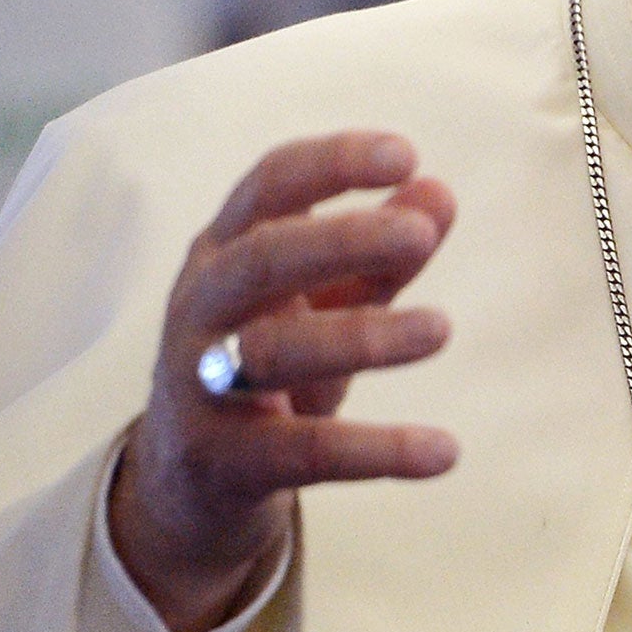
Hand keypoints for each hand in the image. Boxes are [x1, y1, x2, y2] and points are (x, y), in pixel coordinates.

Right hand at [110, 132, 457, 631]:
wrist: (187, 478)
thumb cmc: (269, 358)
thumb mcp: (324, 301)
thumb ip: (380, 254)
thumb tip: (440, 194)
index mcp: (226, 249)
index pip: (269, 185)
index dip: (333, 163)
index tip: (406, 153)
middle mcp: (201, 306)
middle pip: (263, 259)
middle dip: (341, 240)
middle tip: (419, 235)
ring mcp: (200, 385)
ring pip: (274, 353)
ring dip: (362, 336)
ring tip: (441, 328)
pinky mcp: (221, 461)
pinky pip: (303, 453)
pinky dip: (377, 452)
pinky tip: (444, 451)